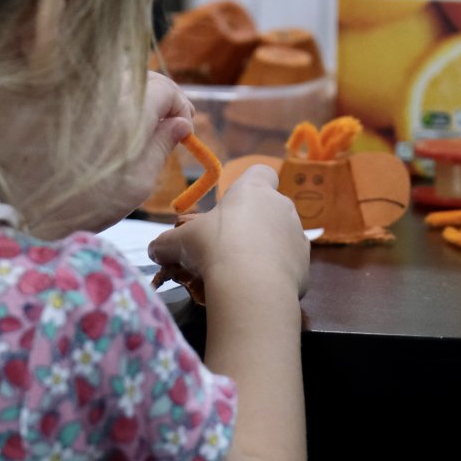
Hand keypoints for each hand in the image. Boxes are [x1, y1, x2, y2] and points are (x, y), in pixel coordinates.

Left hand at [30, 71, 192, 237]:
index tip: (182, 127)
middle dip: (158, 98)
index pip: (165, 88)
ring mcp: (77, 90)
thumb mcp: (136, 184)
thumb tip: (180, 125)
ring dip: (132, 97)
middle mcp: (104, 89)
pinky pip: (90, 88)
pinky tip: (105, 126)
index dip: (179, 106)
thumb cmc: (83, 205)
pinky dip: (106, 99)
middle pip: (141, 78)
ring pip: (115, 79)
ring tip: (137, 127)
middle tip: (165, 125)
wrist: (20, 206)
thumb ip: (162, 147)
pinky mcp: (55, 95)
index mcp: (130, 109)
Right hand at [148, 164, 308, 297]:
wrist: (250, 287)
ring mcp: (298, 235)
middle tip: (229, 243)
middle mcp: (281, 206)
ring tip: (242, 269)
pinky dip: (277, 271)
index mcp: (254, 190)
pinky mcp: (306, 264)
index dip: (249, 184)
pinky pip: (289, 262)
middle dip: (253, 221)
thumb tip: (153, 250)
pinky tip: (257, 285)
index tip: (234, 203)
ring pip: (282, 235)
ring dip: (266, 246)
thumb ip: (166, 243)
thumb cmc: (213, 248)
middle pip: (270, 206)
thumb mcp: (179, 242)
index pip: (261, 172)